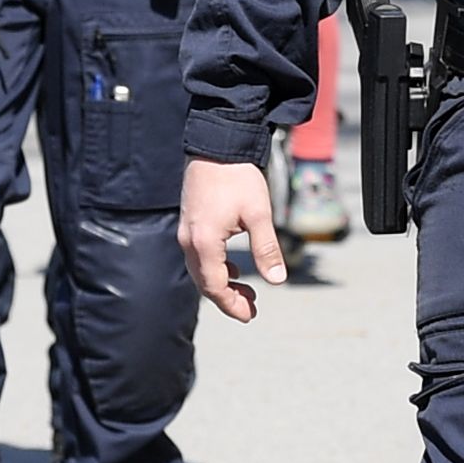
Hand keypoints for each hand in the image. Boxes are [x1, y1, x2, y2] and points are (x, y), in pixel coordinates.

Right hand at [181, 158, 283, 321]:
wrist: (217, 146)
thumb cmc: (238, 179)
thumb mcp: (259, 215)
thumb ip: (266, 249)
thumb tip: (277, 280)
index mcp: (204, 242)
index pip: (214, 285)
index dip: (231, 304)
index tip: (249, 316)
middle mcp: (189, 240)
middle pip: (204, 282)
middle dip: (227, 298)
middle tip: (251, 309)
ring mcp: (186, 231)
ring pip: (200, 270)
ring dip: (222, 284)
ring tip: (247, 291)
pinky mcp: (189, 223)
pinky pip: (199, 255)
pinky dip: (215, 268)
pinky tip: (233, 269)